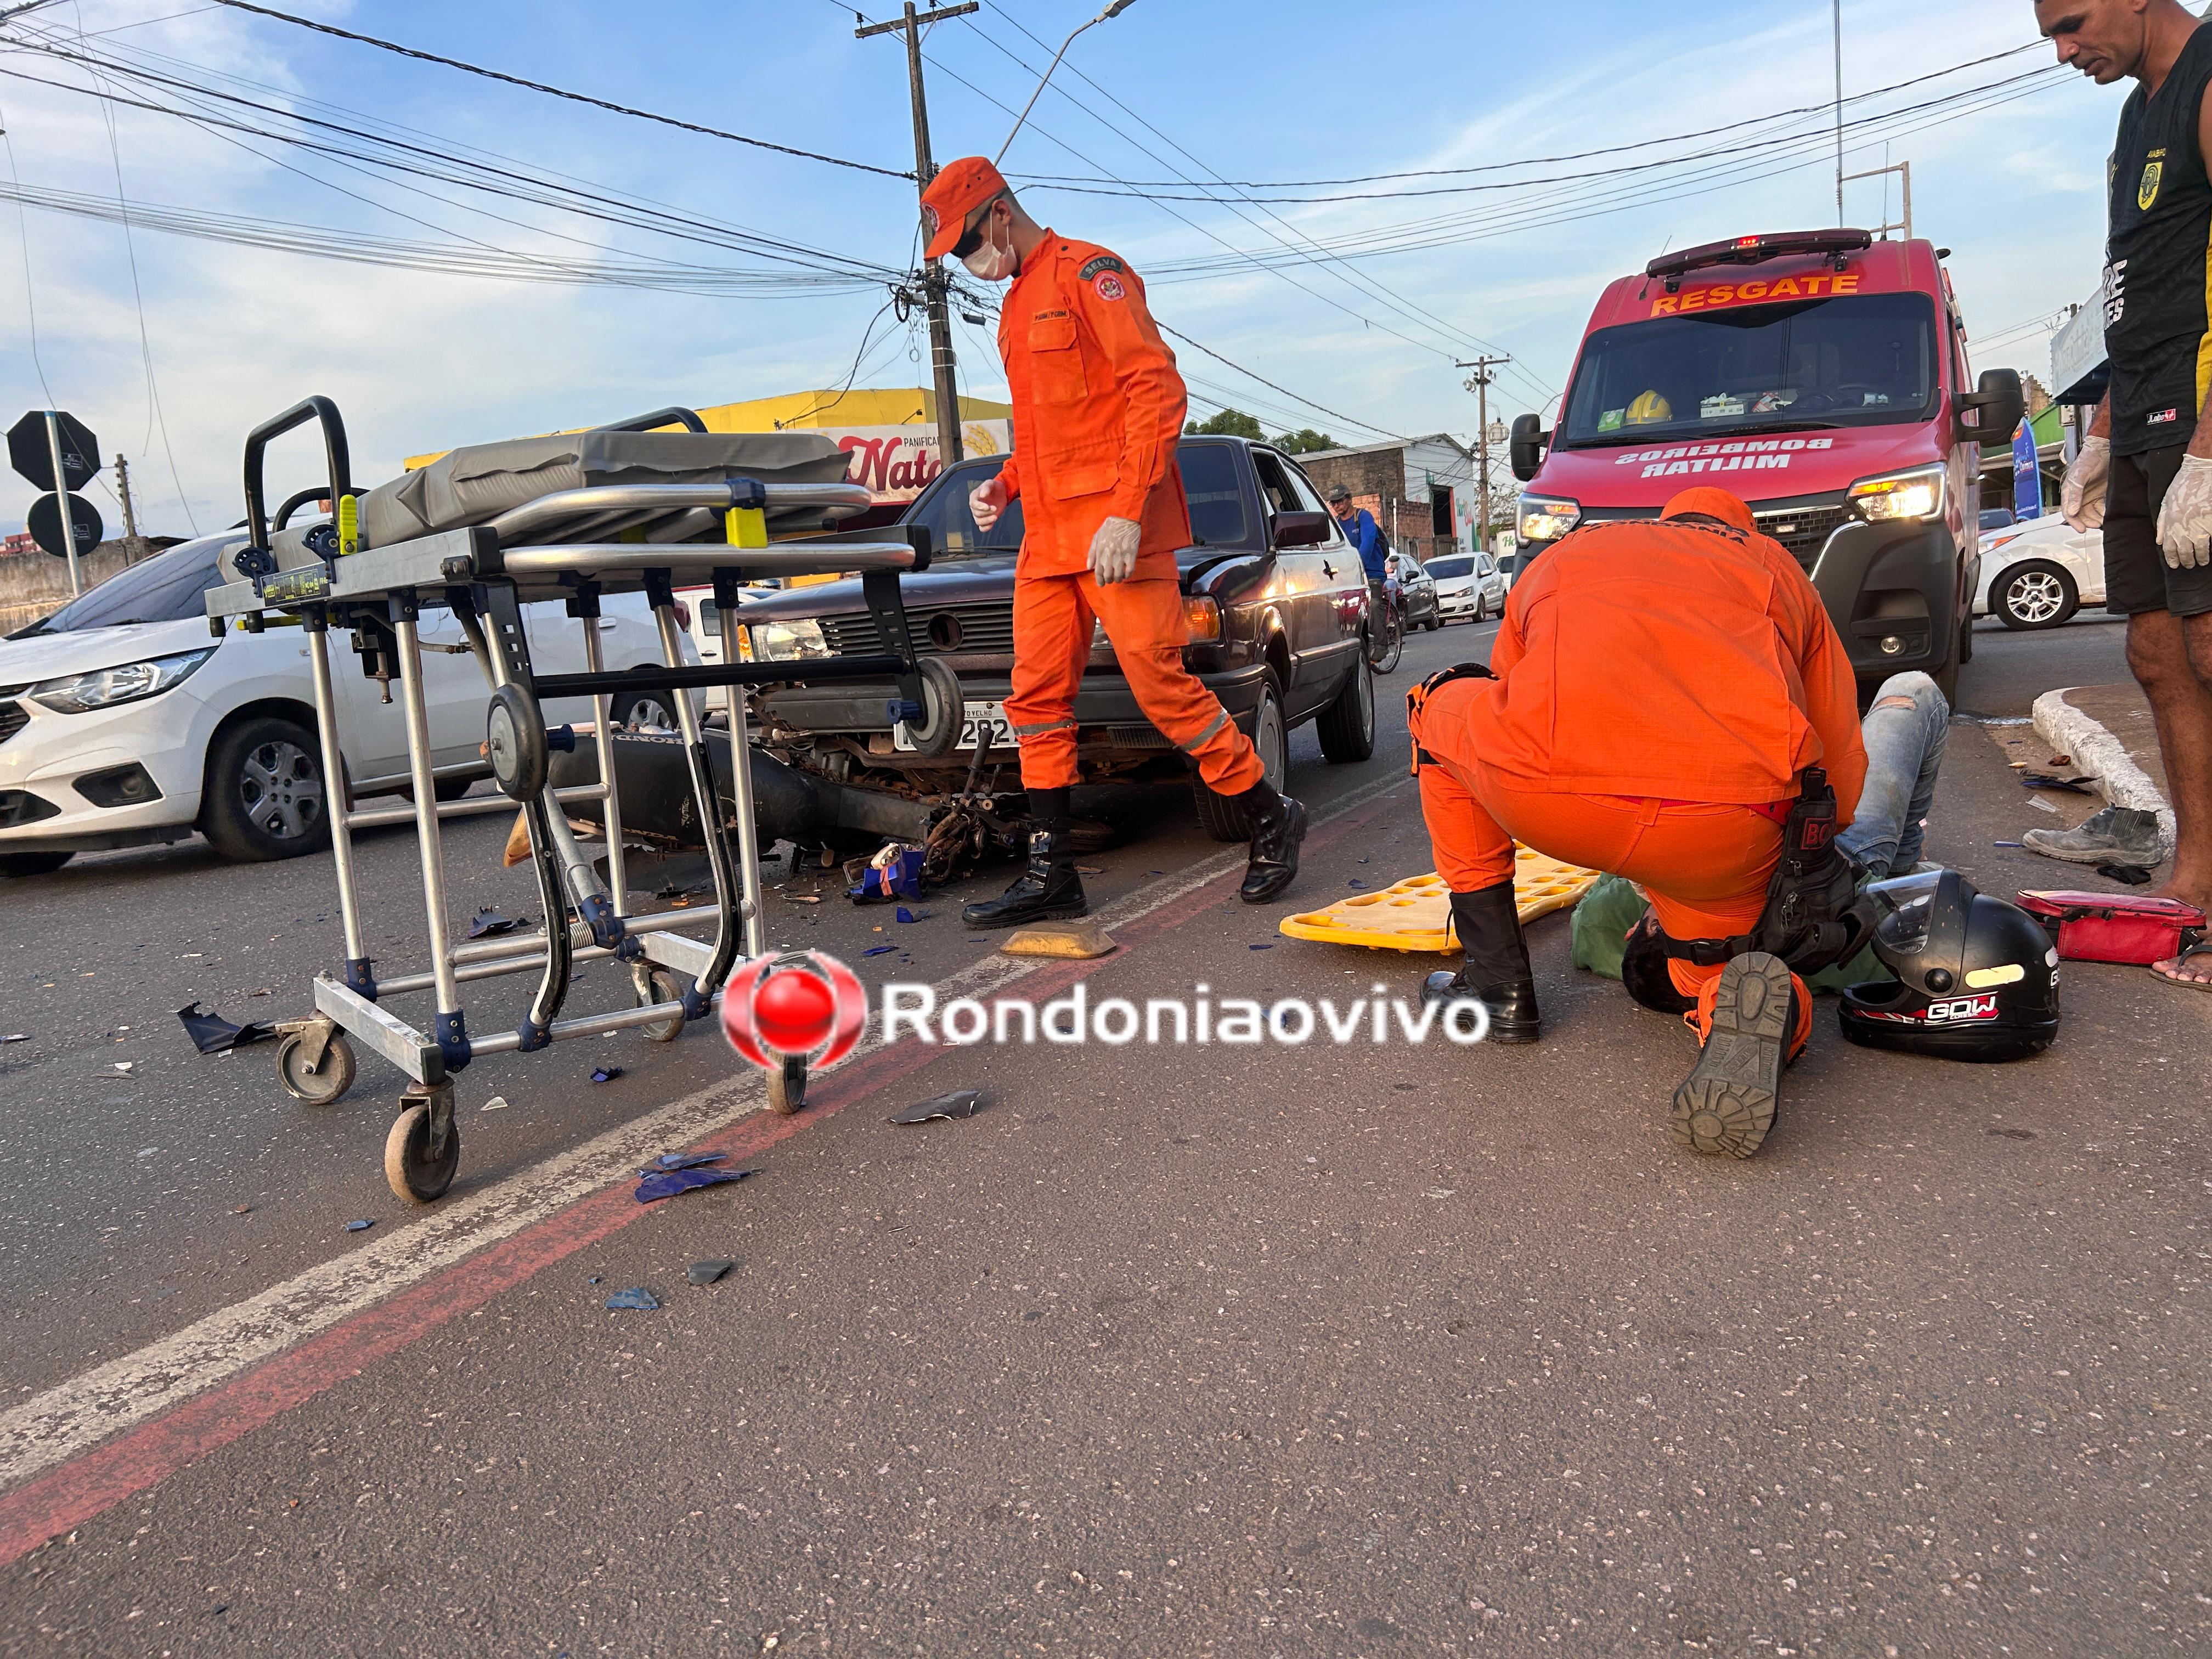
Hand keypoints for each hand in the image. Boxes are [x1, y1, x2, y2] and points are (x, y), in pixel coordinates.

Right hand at [970, 474, 1009, 531]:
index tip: (987, 507)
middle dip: (986, 512)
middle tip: (995, 508)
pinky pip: (982, 528)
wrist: (1000, 493)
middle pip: (977, 514)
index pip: (973, 504)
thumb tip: (982, 495)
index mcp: (974, 497)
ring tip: (995, 516)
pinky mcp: (986, 520)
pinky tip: (992, 524)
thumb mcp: (991, 483)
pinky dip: (986, 528)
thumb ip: (986, 488)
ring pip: (979, 522)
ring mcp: (980, 515)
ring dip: (987, 521)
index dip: (979, 507)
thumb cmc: (993, 487)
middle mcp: (975, 507)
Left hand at [1087, 515, 1140, 584]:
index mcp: (1100, 551)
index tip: (1101, 584)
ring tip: (1118, 579)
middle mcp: (1110, 555)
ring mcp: (1121, 556)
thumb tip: (1089, 567)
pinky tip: (1126, 575)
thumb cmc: (1110, 527)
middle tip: (1110, 580)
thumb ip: (1092, 553)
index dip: (1099, 580)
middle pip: (1108, 576)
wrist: (1126, 518)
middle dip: (1108, 581)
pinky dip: (1127, 575)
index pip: (1098, 572)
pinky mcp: (1131, 554)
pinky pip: (1129, 570)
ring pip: (1118, 575)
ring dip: (1118, 579)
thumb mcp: (1097, 537)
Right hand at [2061, 435, 2108, 531]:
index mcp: (2069, 493)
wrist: (2104, 449)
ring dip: (2096, 519)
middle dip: (2087, 522)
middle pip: (2080, 515)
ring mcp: (2089, 496)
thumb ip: (2076, 494)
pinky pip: (2100, 508)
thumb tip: (2072, 511)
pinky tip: (2108, 514)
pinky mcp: (2099, 495)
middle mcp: (2078, 497)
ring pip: (2090, 513)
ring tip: (2103, 521)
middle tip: (2096, 525)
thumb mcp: (2080, 476)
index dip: (2074, 522)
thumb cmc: (2088, 459)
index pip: (2068, 512)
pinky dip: (2103, 513)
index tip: (2082, 529)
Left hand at [2157, 453, 2211, 568]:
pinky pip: (2211, 539)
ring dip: (2201, 558)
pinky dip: (2211, 547)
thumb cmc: (2182, 486)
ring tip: (2203, 561)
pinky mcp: (2211, 520)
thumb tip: (2159, 541)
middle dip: (2187, 561)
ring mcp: (2199, 523)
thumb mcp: (2166, 503)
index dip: (2172, 559)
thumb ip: (2162, 524)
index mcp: (2171, 522)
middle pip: (2184, 551)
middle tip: (2190, 565)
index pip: (2169, 548)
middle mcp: (2183, 525)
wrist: (2200, 472)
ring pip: (2200, 548)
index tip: (2175, 565)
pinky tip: (2211, 551)